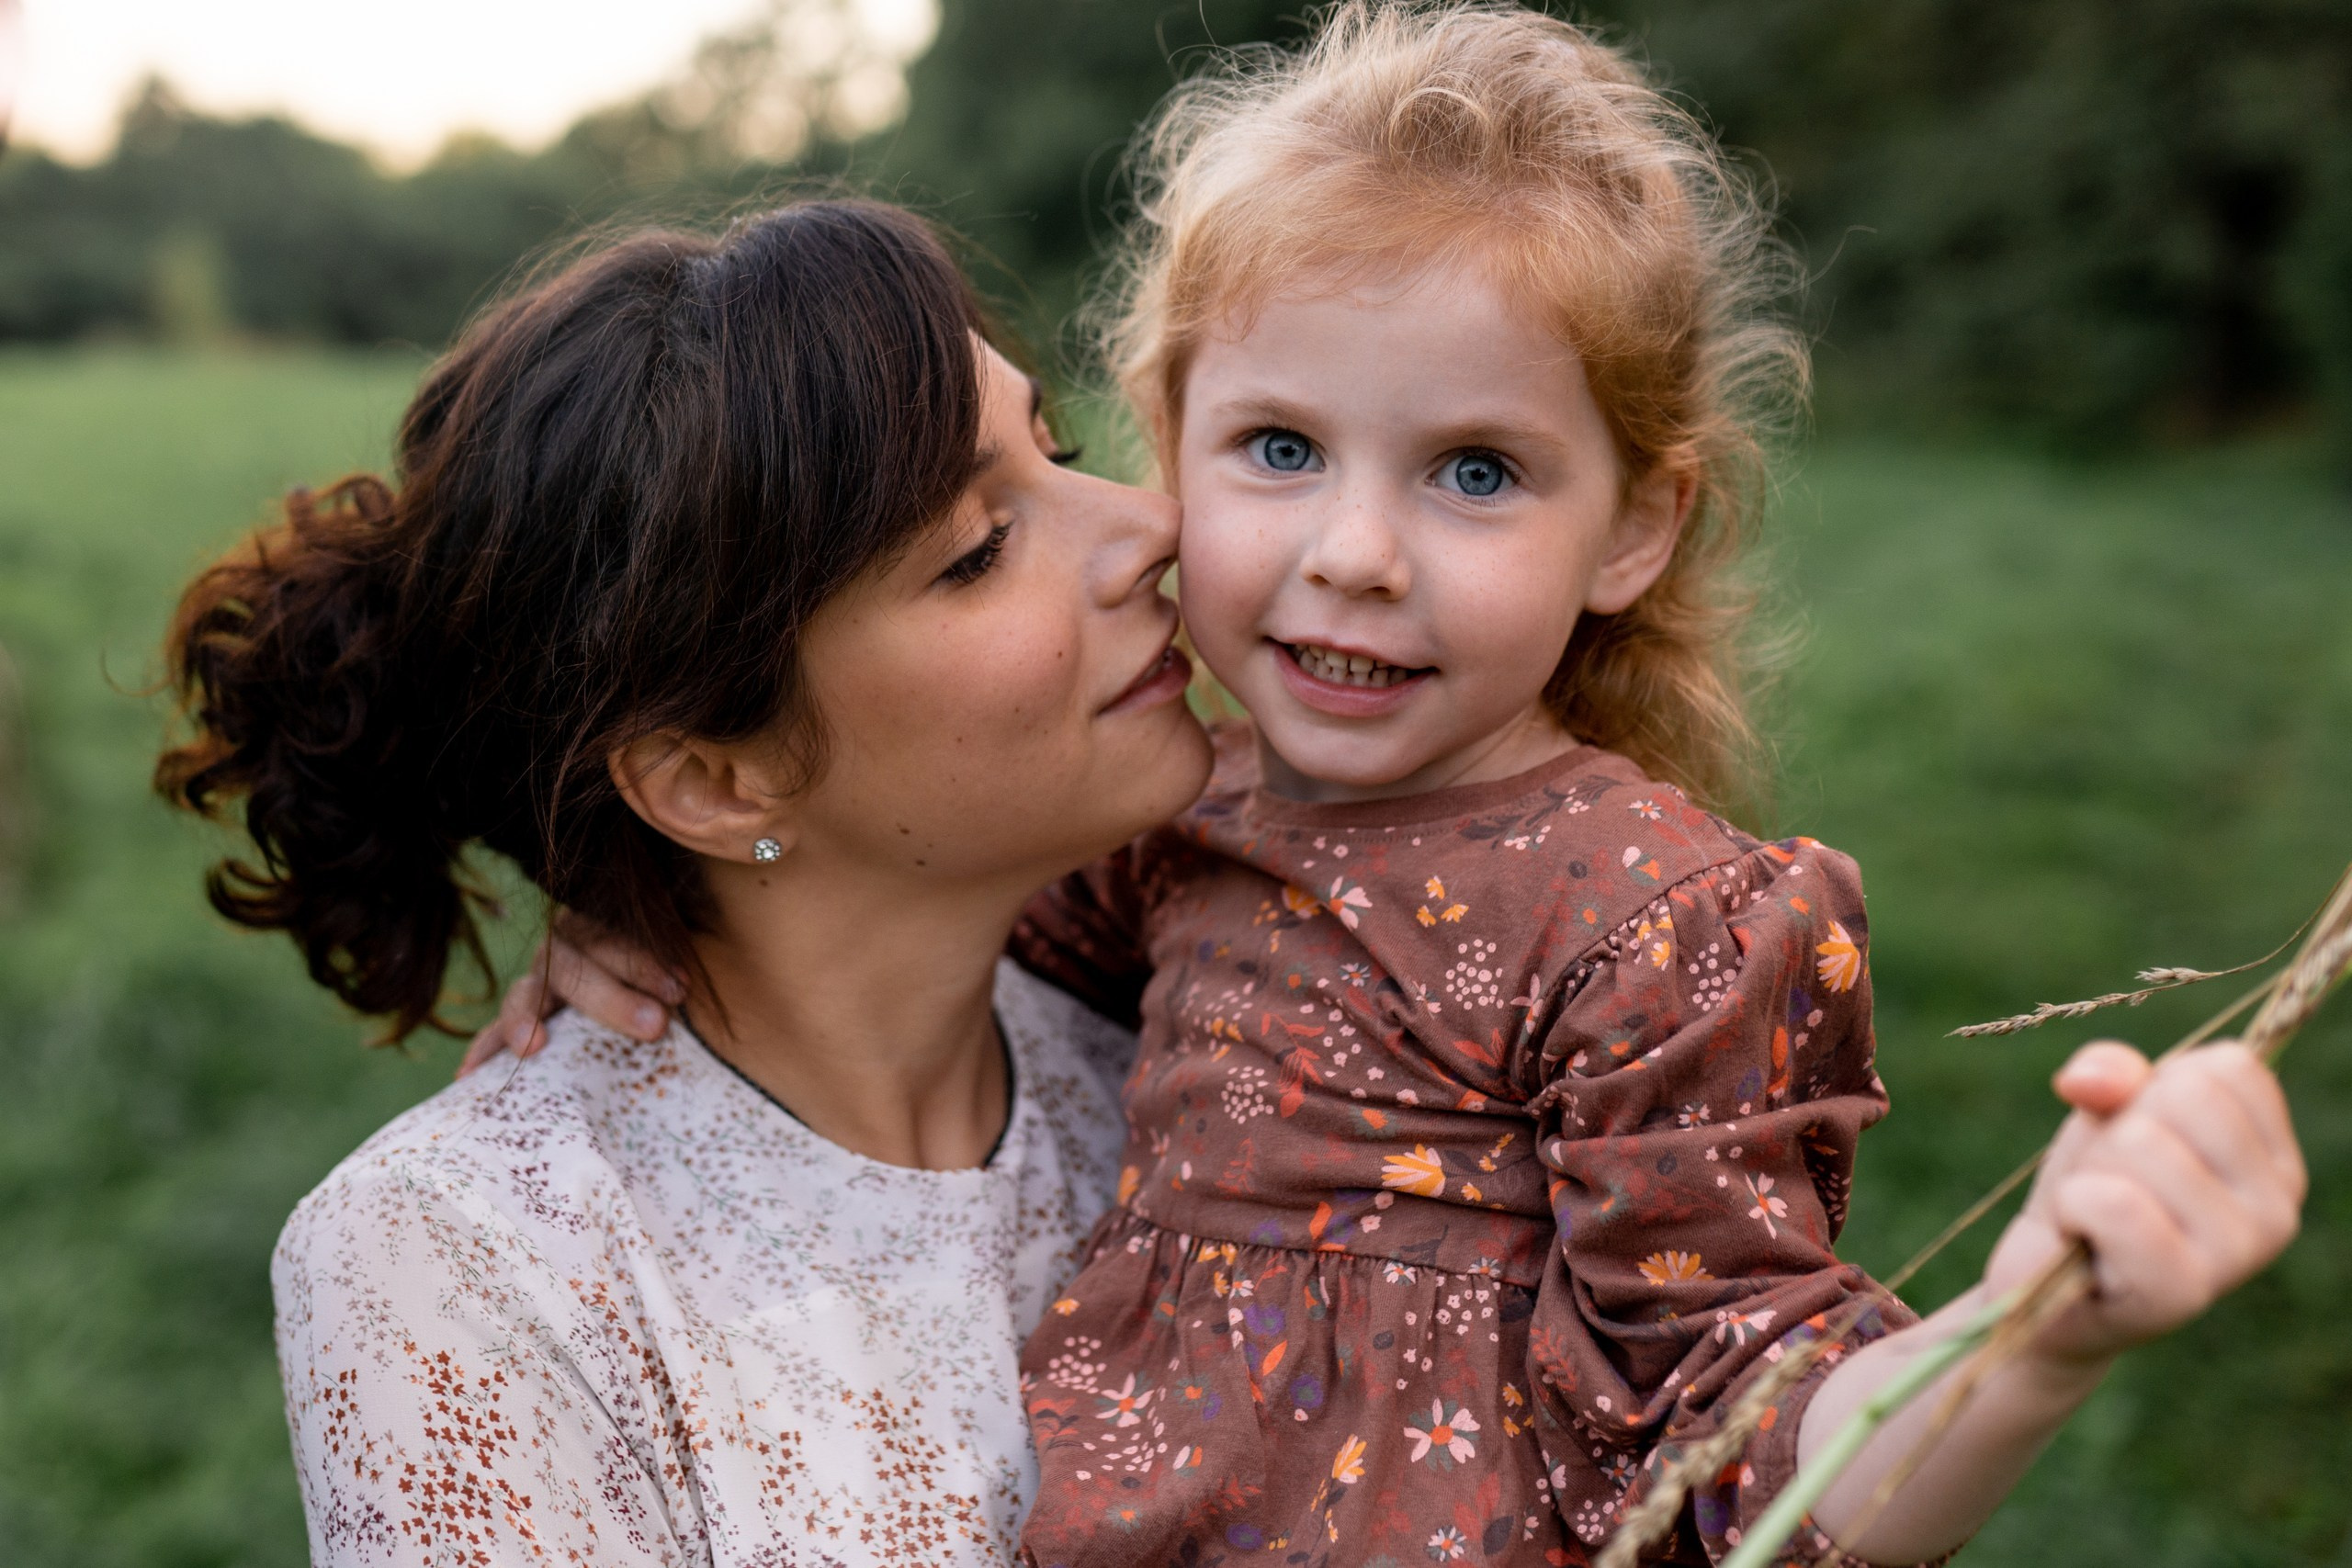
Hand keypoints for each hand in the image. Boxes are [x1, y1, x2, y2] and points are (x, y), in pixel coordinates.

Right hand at [457, 911, 685, 1076]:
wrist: (633, 969)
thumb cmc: (660, 967)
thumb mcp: (672, 948)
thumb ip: (679, 960)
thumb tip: (698, 975)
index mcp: (600, 926)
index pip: (617, 939)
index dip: (645, 962)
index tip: (680, 988)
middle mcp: (563, 950)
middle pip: (575, 967)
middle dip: (612, 997)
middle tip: (655, 1024)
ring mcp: (538, 983)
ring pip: (527, 995)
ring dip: (528, 1019)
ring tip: (531, 1046)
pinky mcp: (522, 1018)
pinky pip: (495, 1032)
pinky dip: (485, 1050)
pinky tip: (467, 1075)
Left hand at [1983, 1039, 2305, 1368]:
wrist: (2044, 1285)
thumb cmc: (2093, 1187)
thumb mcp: (2106, 1112)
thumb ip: (2110, 1071)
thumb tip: (2088, 1080)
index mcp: (2276, 1161)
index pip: (2231, 1068)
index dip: (2157, 1087)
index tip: (2140, 1134)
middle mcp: (2276, 1209)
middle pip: (2184, 1097)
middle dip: (2120, 1128)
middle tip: (2112, 1182)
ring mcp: (2238, 1255)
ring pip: (2142, 1142)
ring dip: (2092, 1171)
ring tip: (2098, 1215)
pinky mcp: (2183, 1291)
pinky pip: (2114, 1202)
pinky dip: (2073, 1205)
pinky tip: (2082, 1239)